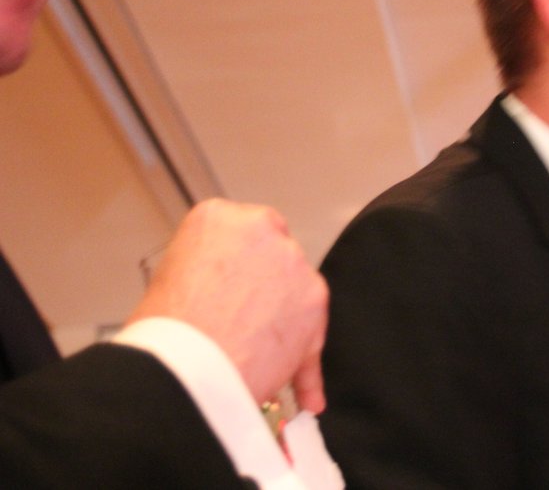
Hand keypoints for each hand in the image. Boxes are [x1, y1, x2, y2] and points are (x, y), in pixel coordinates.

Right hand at [127, 198, 329, 412]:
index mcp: (220, 218)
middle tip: (238, 319)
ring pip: (296, 292)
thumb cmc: (166, 331)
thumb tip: (226, 287)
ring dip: (283, 322)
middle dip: (264, 287)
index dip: (237, 264)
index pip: (241, 232)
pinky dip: (306, 371)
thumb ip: (210, 267)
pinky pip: (312, 340)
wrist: (183, 369)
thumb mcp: (172, 275)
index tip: (230, 282)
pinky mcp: (315, 303)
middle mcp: (265, 232)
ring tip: (252, 356)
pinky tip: (307, 395)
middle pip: (274, 258)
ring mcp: (295, 266)